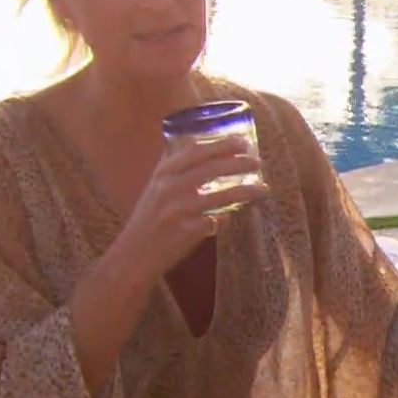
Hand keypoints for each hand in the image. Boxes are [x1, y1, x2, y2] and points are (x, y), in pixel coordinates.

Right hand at [119, 135, 268, 276]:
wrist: (133, 255)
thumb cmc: (148, 218)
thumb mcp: (156, 186)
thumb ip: (174, 166)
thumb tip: (199, 144)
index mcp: (163, 173)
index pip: (195, 150)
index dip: (221, 144)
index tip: (243, 142)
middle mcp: (169, 188)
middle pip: (211, 169)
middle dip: (239, 163)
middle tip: (257, 162)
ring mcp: (177, 211)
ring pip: (219, 196)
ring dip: (245, 191)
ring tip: (263, 188)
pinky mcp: (185, 233)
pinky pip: (214, 222)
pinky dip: (225, 218)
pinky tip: (233, 216)